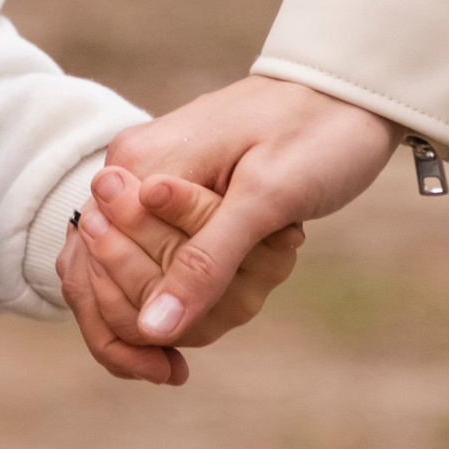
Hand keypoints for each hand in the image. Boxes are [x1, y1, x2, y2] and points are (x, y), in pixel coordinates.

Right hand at [80, 77, 403, 356]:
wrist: (351, 88)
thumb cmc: (316, 134)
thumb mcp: (268, 198)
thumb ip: (204, 261)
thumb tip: (153, 327)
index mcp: (139, 167)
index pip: (98, 269)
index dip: (134, 325)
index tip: (183, 359)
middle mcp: (130, 174)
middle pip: (107, 280)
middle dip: (177, 308)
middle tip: (260, 278)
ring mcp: (148, 186)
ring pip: (134, 280)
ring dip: (197, 301)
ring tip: (266, 272)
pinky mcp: (172, 199)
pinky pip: (158, 263)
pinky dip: (196, 291)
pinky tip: (234, 299)